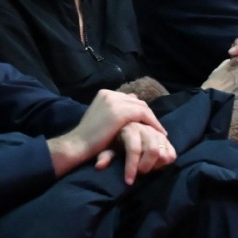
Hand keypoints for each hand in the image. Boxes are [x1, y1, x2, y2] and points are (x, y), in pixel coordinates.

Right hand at [48, 89, 164, 177]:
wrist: (78, 145)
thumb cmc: (89, 137)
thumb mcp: (101, 118)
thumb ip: (114, 110)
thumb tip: (132, 101)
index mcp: (104, 93)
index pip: (129, 99)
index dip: (140, 111)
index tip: (147, 123)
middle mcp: (110, 94)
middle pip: (136, 101)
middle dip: (147, 114)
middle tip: (156, 128)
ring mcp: (115, 101)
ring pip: (142, 107)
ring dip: (152, 120)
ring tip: (160, 132)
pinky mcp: (121, 112)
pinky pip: (143, 115)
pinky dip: (153, 123)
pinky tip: (158, 133)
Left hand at [102, 122, 174, 184]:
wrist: (121, 130)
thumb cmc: (112, 140)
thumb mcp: (106, 147)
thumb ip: (106, 155)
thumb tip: (99, 166)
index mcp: (129, 127)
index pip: (134, 149)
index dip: (131, 167)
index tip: (128, 181)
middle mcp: (144, 127)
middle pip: (153, 150)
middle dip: (146, 166)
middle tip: (140, 173)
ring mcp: (155, 131)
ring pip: (163, 150)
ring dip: (156, 163)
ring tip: (147, 168)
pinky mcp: (162, 136)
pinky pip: (170, 150)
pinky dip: (165, 159)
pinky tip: (156, 164)